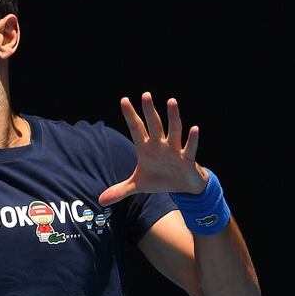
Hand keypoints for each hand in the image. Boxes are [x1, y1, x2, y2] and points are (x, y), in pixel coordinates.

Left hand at [98, 92, 207, 206]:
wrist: (182, 189)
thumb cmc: (160, 180)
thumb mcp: (138, 186)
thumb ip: (119, 190)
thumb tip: (100, 200)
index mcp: (146, 148)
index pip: (136, 128)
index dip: (130, 115)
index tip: (123, 100)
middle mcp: (160, 145)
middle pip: (154, 125)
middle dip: (149, 111)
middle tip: (146, 94)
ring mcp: (174, 150)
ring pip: (173, 130)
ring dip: (173, 117)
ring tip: (171, 101)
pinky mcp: (187, 159)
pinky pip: (189, 148)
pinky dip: (192, 139)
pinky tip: (194, 129)